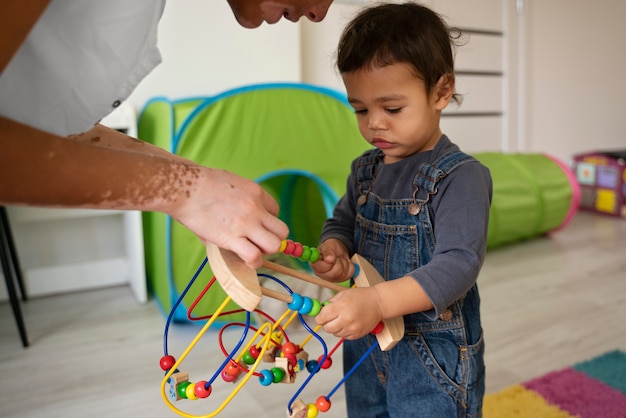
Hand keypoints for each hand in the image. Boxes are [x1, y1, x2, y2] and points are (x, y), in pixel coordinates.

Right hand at [169, 167, 288, 268]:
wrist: (184, 188)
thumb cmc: (199, 184)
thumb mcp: (229, 184)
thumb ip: (239, 200)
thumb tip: (236, 216)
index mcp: (256, 192)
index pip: (276, 211)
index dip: (266, 220)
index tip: (255, 224)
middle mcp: (256, 208)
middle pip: (282, 231)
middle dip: (272, 238)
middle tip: (258, 241)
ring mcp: (246, 224)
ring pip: (274, 245)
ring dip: (265, 251)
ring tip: (252, 251)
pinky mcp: (232, 238)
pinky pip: (254, 256)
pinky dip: (253, 262)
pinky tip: (245, 260)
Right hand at [310, 238, 354, 281]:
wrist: (339, 250)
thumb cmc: (330, 247)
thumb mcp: (328, 245)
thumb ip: (327, 251)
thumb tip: (329, 259)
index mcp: (316, 265)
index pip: (321, 268)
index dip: (328, 263)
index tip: (332, 257)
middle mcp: (322, 274)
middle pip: (333, 274)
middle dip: (338, 263)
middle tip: (337, 257)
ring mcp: (332, 278)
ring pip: (342, 274)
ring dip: (344, 263)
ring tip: (340, 258)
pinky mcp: (341, 279)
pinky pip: (349, 274)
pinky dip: (350, 266)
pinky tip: (345, 262)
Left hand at [315, 287, 383, 339]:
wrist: (379, 303)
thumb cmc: (362, 296)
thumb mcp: (343, 294)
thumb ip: (330, 302)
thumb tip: (320, 310)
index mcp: (341, 307)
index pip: (322, 317)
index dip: (319, 317)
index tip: (320, 316)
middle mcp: (346, 319)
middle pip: (327, 328)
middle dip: (326, 323)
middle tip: (330, 318)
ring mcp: (352, 328)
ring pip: (335, 334)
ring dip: (335, 328)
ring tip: (342, 319)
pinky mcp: (357, 335)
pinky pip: (344, 337)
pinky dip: (343, 331)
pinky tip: (349, 323)